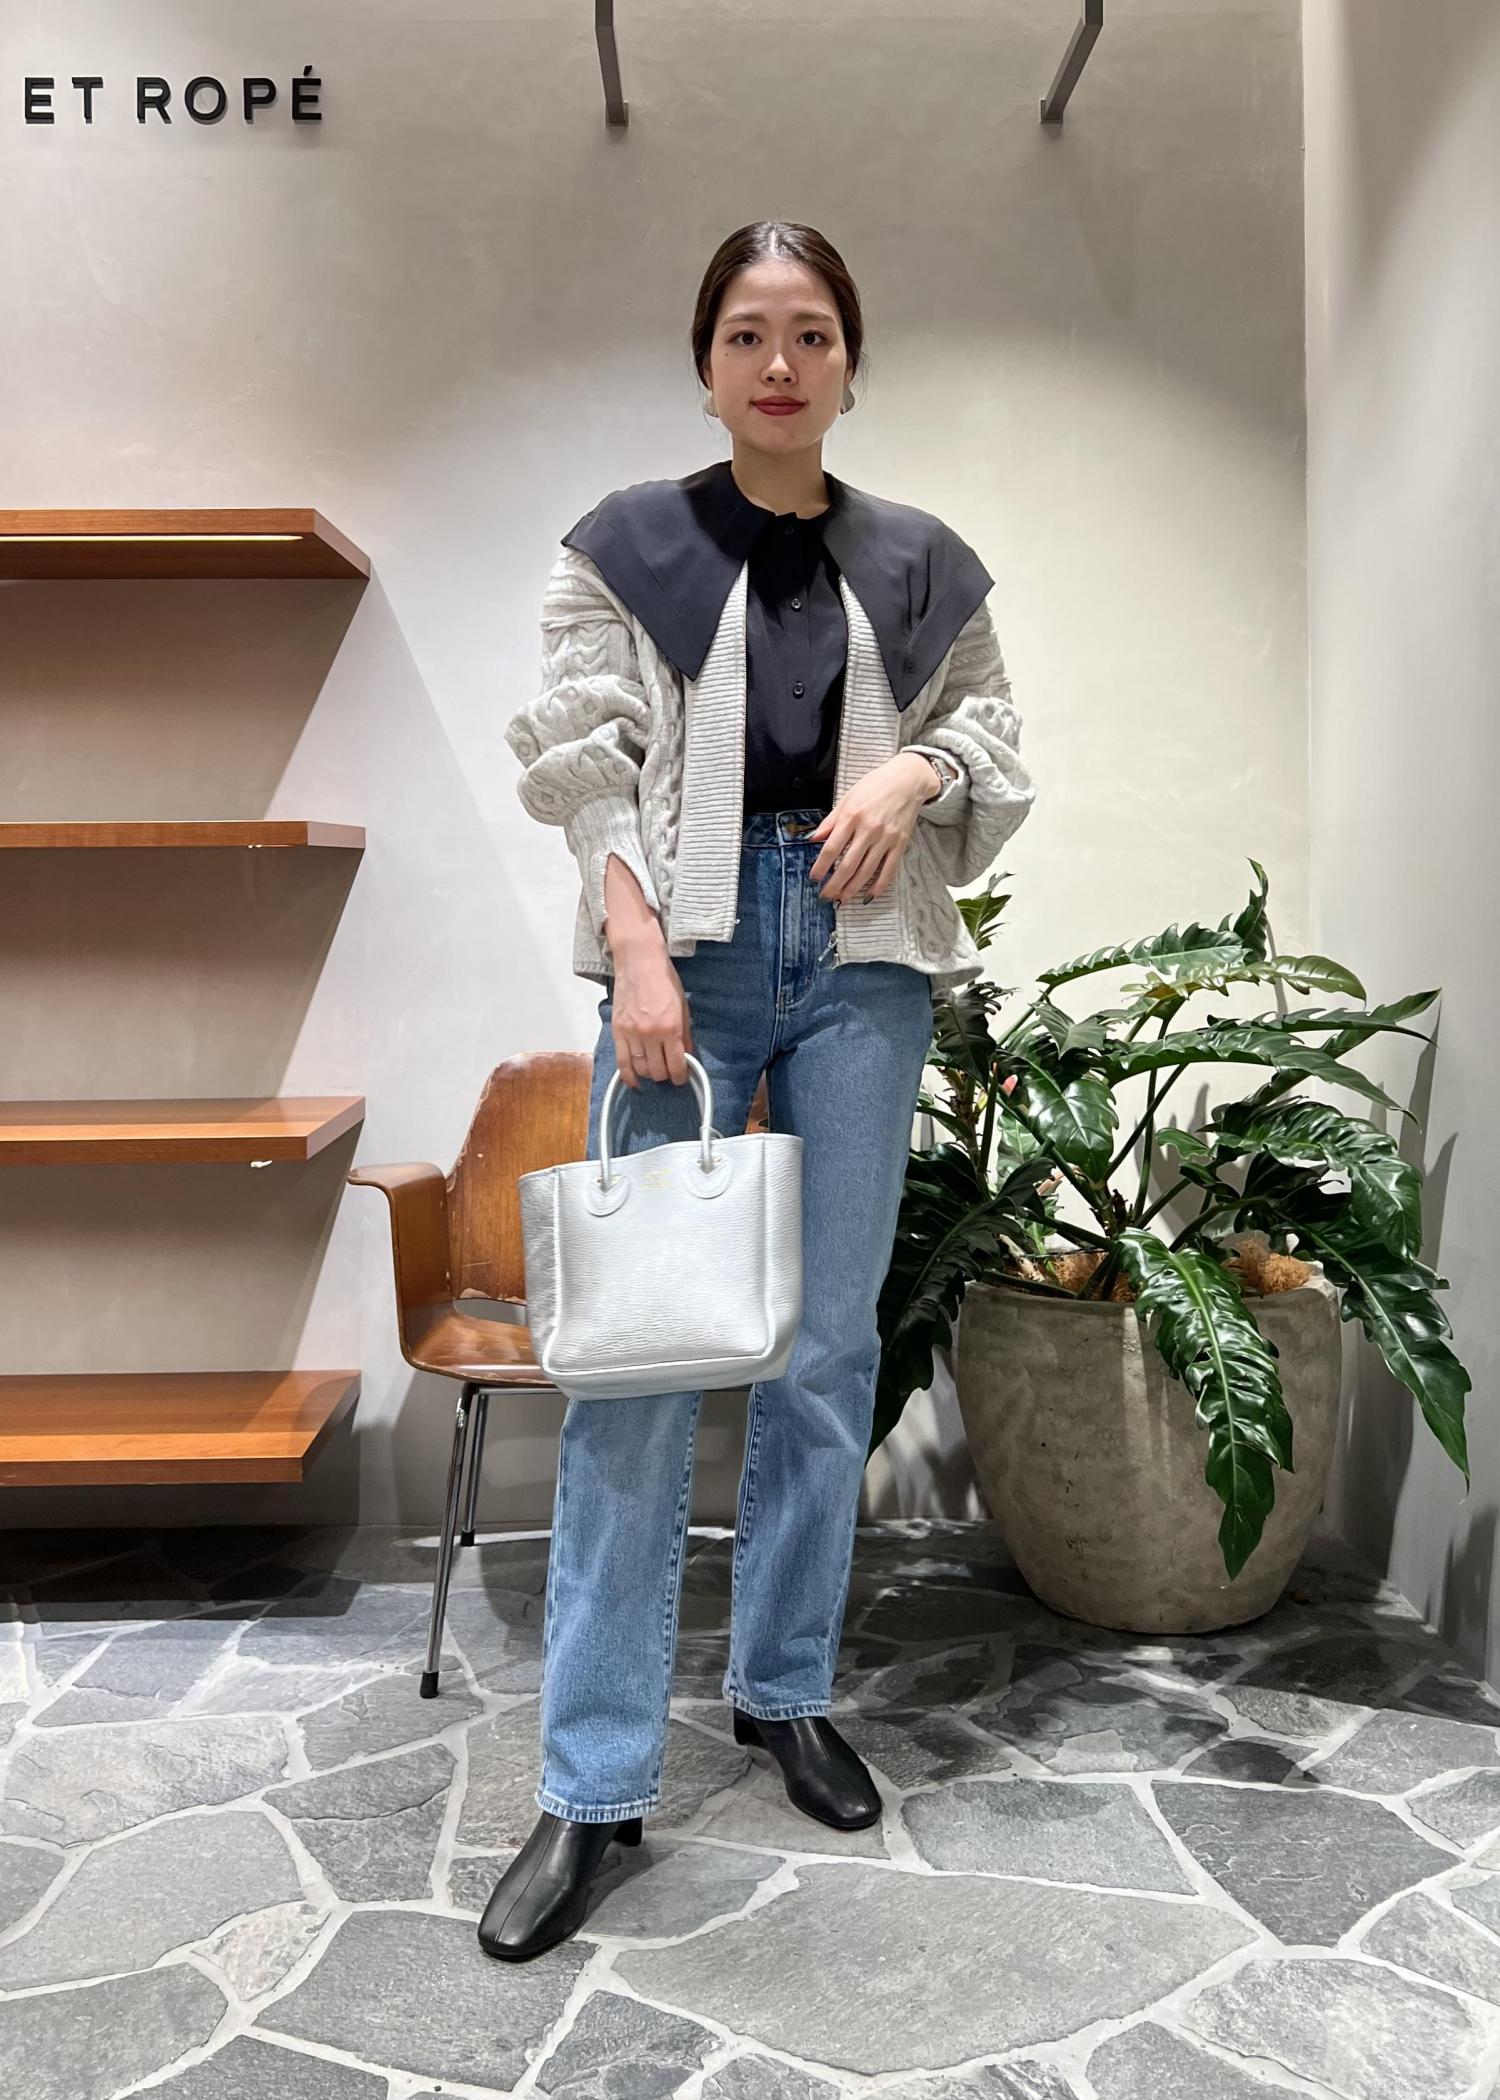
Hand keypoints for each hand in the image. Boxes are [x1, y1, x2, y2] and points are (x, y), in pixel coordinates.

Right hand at [608, 938, 693, 1089]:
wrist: (640, 962)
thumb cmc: (663, 980)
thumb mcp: (683, 1006)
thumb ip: (685, 1033)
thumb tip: (687, 1054)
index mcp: (671, 1028)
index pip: (676, 1064)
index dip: (680, 1076)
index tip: (681, 1078)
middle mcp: (650, 1034)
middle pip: (657, 1070)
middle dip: (665, 1076)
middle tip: (668, 1073)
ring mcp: (632, 1033)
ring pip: (640, 1068)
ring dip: (649, 1075)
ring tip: (654, 1073)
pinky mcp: (618, 1031)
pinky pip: (621, 1061)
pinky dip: (628, 1075)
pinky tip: (634, 1082)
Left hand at [807, 752, 942, 904]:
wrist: (907, 780)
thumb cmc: (875, 786)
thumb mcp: (847, 797)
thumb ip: (831, 820)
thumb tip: (814, 838)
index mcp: (852, 816)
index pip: (832, 848)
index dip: (821, 866)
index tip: (814, 878)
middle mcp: (869, 829)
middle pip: (848, 864)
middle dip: (834, 884)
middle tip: (825, 896)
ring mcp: (886, 838)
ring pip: (866, 871)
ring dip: (852, 888)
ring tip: (842, 899)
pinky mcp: (900, 844)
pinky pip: (889, 869)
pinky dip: (879, 885)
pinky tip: (869, 895)